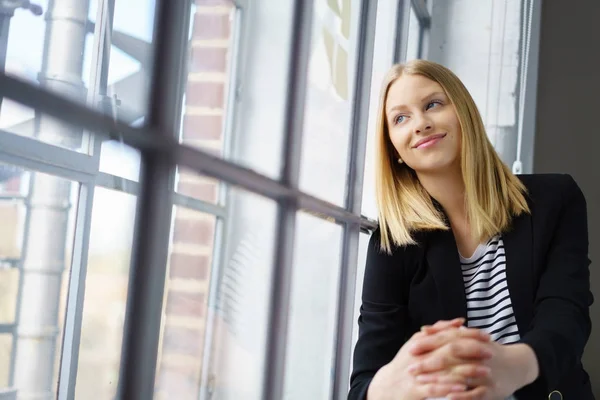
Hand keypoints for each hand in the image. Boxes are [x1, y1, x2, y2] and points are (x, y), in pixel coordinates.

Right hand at [367, 318, 491, 399]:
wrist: (387, 385)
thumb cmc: (406, 363)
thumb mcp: (418, 342)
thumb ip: (438, 331)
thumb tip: (460, 322)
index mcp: (422, 342)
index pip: (449, 335)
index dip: (469, 335)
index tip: (487, 336)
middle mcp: (420, 355)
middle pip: (449, 350)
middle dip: (472, 351)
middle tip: (491, 352)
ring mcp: (419, 372)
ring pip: (445, 370)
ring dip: (467, 370)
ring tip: (485, 371)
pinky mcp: (416, 389)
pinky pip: (435, 388)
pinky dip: (449, 387)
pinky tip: (464, 388)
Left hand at [408, 341, 538, 399]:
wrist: (519, 365)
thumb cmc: (486, 350)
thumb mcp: (469, 338)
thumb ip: (446, 333)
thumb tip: (423, 330)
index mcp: (471, 340)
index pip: (446, 339)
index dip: (428, 344)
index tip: (410, 349)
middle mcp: (478, 354)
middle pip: (451, 357)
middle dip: (429, 363)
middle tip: (410, 368)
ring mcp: (486, 372)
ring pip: (461, 375)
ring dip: (440, 379)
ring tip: (422, 382)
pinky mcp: (493, 389)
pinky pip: (476, 394)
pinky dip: (462, 396)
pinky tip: (448, 398)